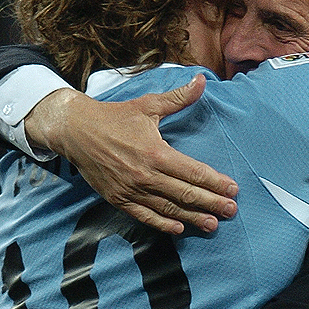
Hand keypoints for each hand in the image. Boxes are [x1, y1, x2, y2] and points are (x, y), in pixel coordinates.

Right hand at [25, 73, 237, 233]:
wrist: (75, 130)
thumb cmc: (115, 116)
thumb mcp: (149, 105)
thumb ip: (179, 97)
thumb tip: (202, 79)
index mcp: (156, 152)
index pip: (193, 172)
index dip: (215, 182)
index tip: (233, 189)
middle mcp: (145, 175)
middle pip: (186, 194)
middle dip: (211, 203)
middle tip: (231, 210)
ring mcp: (131, 190)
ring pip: (168, 208)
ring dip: (192, 218)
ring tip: (212, 224)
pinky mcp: (118, 199)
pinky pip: (144, 216)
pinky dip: (162, 224)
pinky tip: (179, 229)